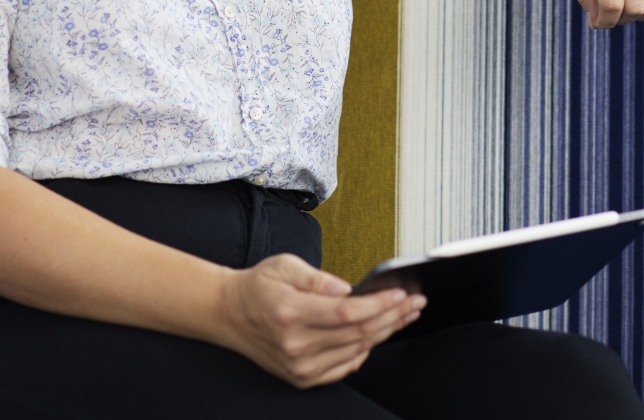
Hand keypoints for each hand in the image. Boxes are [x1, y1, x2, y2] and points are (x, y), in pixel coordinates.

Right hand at [212, 254, 423, 387]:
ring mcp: (300, 366)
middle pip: (359, 334)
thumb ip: (318, 277)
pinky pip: (345, 366)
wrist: (229, 314)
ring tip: (403, 316)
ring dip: (385, 333)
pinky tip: (377, 334)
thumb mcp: (283, 265)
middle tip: (414, 303)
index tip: (401, 294)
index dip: (380, 305)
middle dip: (393, 317)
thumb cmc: (258, 288)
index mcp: (291, 313)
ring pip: (357, 351)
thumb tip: (349, 290)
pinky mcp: (303, 377)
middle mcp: (296, 344)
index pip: (348, 313)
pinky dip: (365, 350)